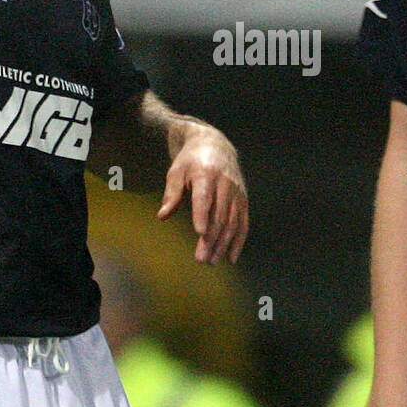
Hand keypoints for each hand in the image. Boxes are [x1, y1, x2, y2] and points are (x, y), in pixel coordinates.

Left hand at [157, 123, 247, 263]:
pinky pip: (243, 222)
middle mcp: (225, 183)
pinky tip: (231, 257)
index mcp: (206, 174)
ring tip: (212, 261)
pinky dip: (238, 241)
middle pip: (219, 214)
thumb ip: (171, 194)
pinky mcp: (243, 199)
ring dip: (223, 244)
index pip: (205, 197)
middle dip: (211, 239)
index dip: (202, 215)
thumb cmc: (190, 161)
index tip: (199, 233)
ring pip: (232, 221)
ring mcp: (236, 192)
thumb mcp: (176, 171)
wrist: (215, 145)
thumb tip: (162, 216)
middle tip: (201, 259)